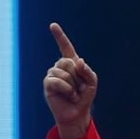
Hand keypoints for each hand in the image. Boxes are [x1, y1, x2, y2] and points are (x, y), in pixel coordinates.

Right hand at [43, 22, 97, 138]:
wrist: (77, 113)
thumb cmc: (84, 97)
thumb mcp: (92, 82)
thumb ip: (87, 70)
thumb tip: (78, 61)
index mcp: (72, 64)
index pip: (65, 47)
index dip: (59, 36)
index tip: (52, 25)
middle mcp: (60, 67)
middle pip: (68, 62)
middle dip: (77, 77)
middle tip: (79, 88)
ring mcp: (52, 75)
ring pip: (63, 72)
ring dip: (73, 86)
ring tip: (73, 94)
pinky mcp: (48, 84)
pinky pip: (57, 81)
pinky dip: (67, 90)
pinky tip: (69, 96)